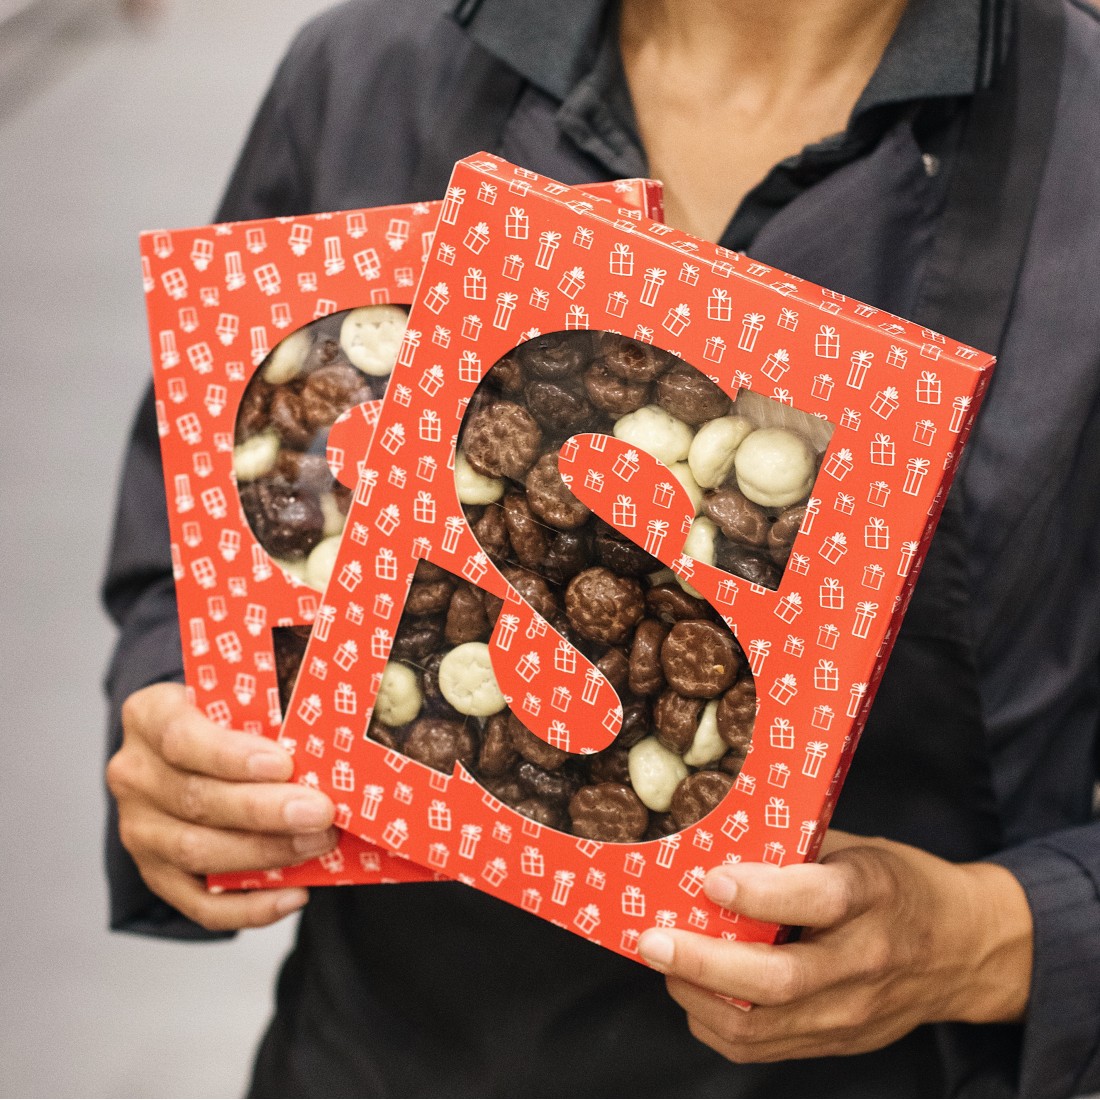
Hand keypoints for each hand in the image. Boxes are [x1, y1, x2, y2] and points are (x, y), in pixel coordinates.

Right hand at [107, 682, 336, 930]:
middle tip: (320, 812)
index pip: (182, 738)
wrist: (194, 752)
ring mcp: (139, 829)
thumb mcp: (236, 696)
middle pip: (196, 799)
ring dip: (265, 852)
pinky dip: (250, 907)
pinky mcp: (156, 873)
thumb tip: (332, 725)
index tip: (283, 764)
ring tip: (318, 842)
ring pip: (197, 851)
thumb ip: (268, 706)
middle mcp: (135, 774)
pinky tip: (294, 894)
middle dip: (264, 810)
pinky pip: (199, 904)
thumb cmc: (229, 718)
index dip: (231, 755)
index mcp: (150, 717)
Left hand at [637, 831, 1032, 1062]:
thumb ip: (793, 851)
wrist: (965, 950)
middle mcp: (864, 960)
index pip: (815, 900)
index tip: (710, 880)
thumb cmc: (898, 885)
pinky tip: (692, 991)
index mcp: (873, 895)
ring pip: (762, 1024)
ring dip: (698, 996)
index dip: (759, 893)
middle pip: (778, 979)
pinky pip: (764, 1047)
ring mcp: (853, 1013)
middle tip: (652, 940)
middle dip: (703, 962)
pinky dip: (716, 1023)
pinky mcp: (840, 1043)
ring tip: (662, 962)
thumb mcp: (857, 848)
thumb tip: (715, 843)